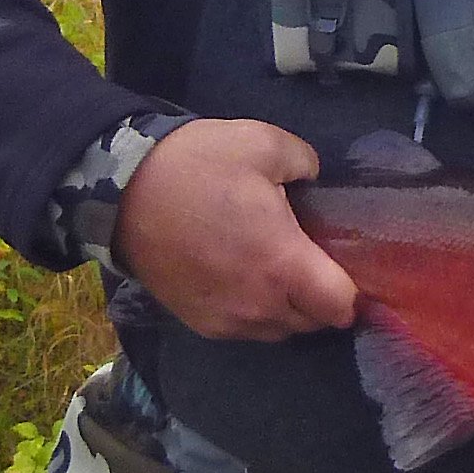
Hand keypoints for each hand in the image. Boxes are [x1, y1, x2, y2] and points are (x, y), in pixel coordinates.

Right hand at [113, 117, 358, 341]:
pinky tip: (243, 276)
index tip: (346, 265)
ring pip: (278, 329)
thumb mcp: (262, 143)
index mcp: (282, 265)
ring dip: (287, 307)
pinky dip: (254, 311)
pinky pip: (244, 329)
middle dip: (320, 298)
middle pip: (312, 323)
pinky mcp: (197, 322)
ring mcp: (226, 320)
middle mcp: (258, 305)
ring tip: (276, 268)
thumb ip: (305, 162)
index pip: (340, 307)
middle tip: (312, 259)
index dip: (352, 290)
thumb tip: (314, 178)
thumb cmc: (197, 166)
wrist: (121, 192)